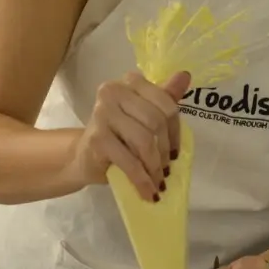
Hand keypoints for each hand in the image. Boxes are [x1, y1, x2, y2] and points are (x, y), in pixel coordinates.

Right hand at [71, 71, 189, 198]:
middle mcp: (113, 91)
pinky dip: (142, 180)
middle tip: (165, 170)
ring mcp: (102, 112)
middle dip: (164, 151)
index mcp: (129, 82)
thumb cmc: (118, 136)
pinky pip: (130, 161)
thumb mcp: (143, 116)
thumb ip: (164, 98)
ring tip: (157, 182)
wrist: (83, 157)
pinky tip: (148, 192)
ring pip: (144, 140)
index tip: (174, 151)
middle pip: (156, 121)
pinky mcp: (97, 137)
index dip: (176, 131)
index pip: (166, 104)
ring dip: (154, 167)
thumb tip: (185, 76)